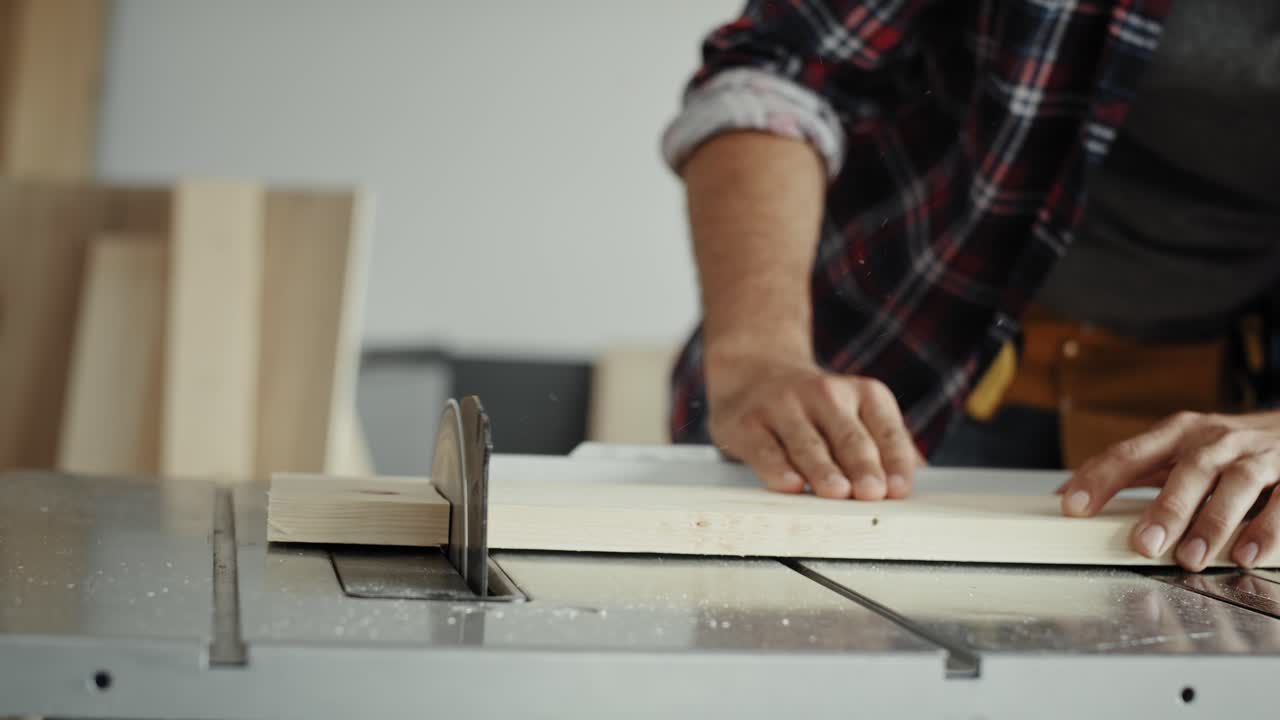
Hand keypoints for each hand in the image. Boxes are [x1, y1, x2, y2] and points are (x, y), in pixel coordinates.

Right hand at [705, 353, 920, 499]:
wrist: (753, 372)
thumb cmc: (815, 410)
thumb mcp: (857, 414)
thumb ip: (884, 446)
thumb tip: (906, 485)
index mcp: (864, 393)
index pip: (886, 431)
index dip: (894, 461)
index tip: (898, 489)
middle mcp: (825, 393)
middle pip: (849, 438)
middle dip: (862, 466)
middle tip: (872, 492)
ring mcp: (784, 405)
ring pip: (808, 445)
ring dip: (823, 470)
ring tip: (837, 492)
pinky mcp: (749, 423)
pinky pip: (766, 450)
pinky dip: (778, 469)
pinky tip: (790, 484)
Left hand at [1060, 411, 1279, 570]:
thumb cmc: (1226, 448)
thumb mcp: (1178, 451)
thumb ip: (1131, 472)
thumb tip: (1068, 496)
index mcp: (1178, 433)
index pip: (1130, 453)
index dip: (1100, 478)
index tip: (1072, 506)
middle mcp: (1216, 440)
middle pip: (1189, 470)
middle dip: (1166, 508)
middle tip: (1145, 545)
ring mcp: (1258, 456)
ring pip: (1236, 483)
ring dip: (1213, 522)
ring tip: (1192, 557)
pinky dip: (1266, 529)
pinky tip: (1247, 554)